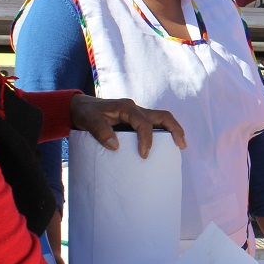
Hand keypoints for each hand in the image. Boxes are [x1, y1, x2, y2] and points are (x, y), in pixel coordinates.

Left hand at [69, 94, 186, 156]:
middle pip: (163, 116)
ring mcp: (138, 115)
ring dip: (173, 131)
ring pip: (162, 119)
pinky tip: (167, 147)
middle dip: (175, 130)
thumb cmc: (86, 113)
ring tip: (181, 146)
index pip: (144, 123)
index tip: (144, 155)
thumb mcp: (89, 121)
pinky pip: (155, 126)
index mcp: (127, 108)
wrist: (82, 108)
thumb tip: (116, 146)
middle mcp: (136, 109)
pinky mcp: (137, 122)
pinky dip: (165, 134)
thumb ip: (100, 131)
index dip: (147, 139)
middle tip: (181, 145)